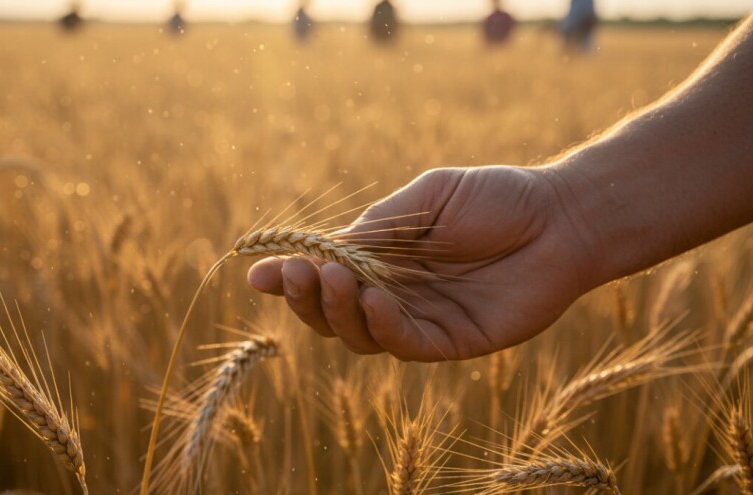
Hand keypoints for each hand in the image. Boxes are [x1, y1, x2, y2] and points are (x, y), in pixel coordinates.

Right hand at [248, 166, 594, 360]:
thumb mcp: (423, 200)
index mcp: (383, 259)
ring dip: (339, 312)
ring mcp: (422, 321)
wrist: (562, 216)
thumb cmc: (495, 197)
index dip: (290, 277)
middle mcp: (395, 295)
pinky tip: (374, 300)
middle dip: (307, 298)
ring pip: (360, 336)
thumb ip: (374, 228)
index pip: (326, 276)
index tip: (257, 272)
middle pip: (333, 314)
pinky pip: (405, 345)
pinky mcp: (452, 342)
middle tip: (300, 274)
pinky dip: (383, 326)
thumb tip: (316, 248)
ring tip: (337, 278)